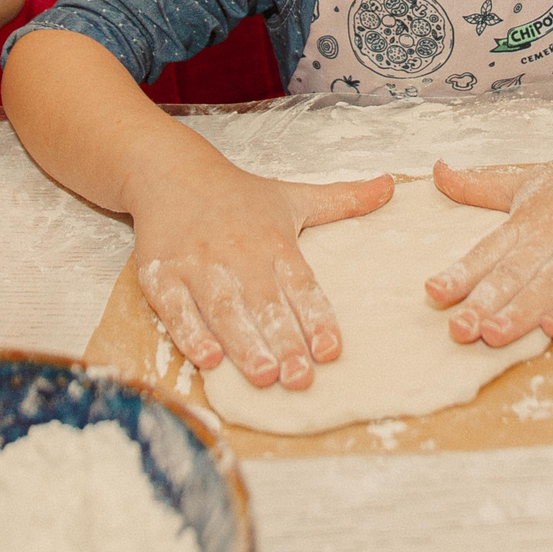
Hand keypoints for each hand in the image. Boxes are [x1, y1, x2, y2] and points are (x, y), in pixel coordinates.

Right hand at [132, 158, 391, 390]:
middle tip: (300, 379)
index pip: (301, 285)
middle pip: (265, 304)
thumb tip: (391, 186)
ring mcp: (198, 265)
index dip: (317, 318)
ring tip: (265, 376)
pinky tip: (209, 359)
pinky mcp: (162, 274)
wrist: (171, 172)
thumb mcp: (293, 196)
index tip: (332, 350)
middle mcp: (239, 254)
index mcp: (274, 240)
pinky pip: (176, 309)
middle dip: (284, 343)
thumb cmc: (239, 195)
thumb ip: (344, 201)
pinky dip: (190, 334)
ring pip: (224, 311)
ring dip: (244, 345)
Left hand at [426, 126, 552, 347]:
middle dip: (485, 304)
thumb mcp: (524, 181)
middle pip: (514, 274)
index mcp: (525, 221)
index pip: (487, 251)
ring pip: (550, 285)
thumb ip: (478, 187)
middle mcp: (552, 236)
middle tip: (459, 330)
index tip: (433, 292)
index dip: (460, 273)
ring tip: (494, 335)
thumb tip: (437, 170)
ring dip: (522, 312)